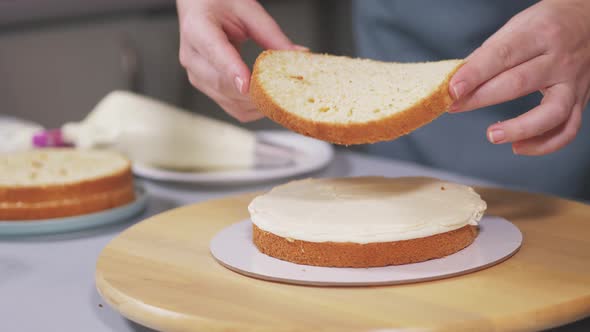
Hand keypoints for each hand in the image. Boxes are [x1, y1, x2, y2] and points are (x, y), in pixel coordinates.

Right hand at [177, 0, 304, 121]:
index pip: (215, 53)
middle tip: (284, 93)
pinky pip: (229, 107)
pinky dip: (249, 108)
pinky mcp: (204, 86)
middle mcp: (192, 56)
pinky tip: (265, 100)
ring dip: (254, 104)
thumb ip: (272, 35)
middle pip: (222, 84)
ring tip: (279, 97)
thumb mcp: (248, 11)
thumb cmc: (218, 4)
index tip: (247, 85)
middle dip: (254, 93)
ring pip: (227, 100)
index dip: (232, 71)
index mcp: (198, 29)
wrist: (198, 8)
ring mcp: (196, 75)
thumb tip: (299, 55)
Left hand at [449, 0, 589, 154]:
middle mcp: (559, 58)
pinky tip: (518, 146)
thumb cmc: (547, 25)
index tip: (454, 89)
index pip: (503, 55)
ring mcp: (572, 82)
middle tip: (455, 107)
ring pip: (551, 113)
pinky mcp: (580, 100)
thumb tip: (459, 81)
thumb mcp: (517, 26)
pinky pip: (567, 129)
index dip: (475, 73)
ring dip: (520, 128)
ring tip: (492, 135)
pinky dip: (543, 144)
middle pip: (519, 83)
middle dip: (482, 98)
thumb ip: (489, 54)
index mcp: (540, 33)